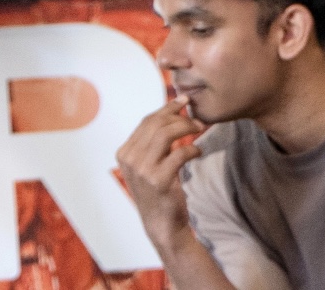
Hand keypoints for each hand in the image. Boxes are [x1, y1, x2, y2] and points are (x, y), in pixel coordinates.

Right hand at [114, 99, 203, 240]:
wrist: (161, 223)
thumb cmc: (159, 190)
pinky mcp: (158, 180)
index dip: (166, 109)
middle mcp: (129, 159)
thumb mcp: (149, 163)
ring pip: (165, 134)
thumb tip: (173, 111)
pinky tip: (198, 152)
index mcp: (124, 152)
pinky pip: (180, 154)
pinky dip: (193, 149)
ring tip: (200, 131)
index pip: (146, 121)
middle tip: (197, 121)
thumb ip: (154, 142)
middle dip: (180, 117)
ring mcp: (142, 170)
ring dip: (187, 128)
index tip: (183, 101)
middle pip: (156, 124)